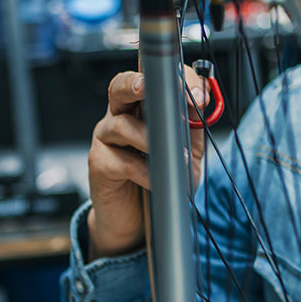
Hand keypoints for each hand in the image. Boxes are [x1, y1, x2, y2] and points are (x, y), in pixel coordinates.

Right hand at [87, 67, 208, 259]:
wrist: (136, 220)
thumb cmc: (160, 180)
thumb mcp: (185, 151)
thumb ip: (191, 127)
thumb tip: (201, 103)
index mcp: (140, 108)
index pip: (152, 80)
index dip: (175, 80)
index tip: (199, 94)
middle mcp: (119, 117)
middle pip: (119, 87)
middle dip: (136, 83)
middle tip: (151, 87)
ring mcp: (105, 139)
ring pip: (121, 125)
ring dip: (150, 139)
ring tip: (172, 156)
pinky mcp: (99, 164)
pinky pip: (122, 162)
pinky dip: (145, 171)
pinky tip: (158, 180)